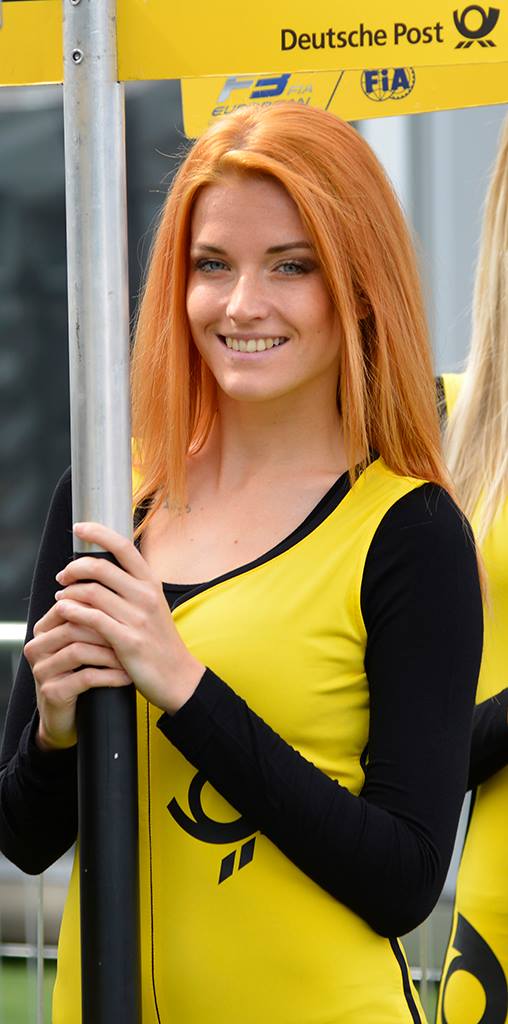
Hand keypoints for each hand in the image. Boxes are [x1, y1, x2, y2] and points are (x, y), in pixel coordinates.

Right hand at [24, 607, 129, 750]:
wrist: (72, 716)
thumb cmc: (83, 673)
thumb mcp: (86, 643)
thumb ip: (92, 617)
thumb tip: (120, 589)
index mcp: (44, 628)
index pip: (70, 606)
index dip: (100, 607)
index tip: (128, 611)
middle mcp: (38, 646)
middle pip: (74, 627)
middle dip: (107, 630)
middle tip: (134, 632)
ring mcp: (42, 670)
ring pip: (79, 651)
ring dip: (110, 654)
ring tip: (132, 656)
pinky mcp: (52, 692)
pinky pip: (85, 678)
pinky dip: (110, 676)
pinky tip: (126, 677)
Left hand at [51, 521, 204, 714]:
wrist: (177, 677)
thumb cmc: (158, 641)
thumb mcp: (151, 606)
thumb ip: (130, 587)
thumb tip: (101, 568)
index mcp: (151, 583)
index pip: (123, 546)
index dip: (98, 532)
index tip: (78, 527)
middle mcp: (146, 596)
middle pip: (100, 567)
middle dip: (74, 568)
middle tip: (63, 576)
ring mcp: (138, 618)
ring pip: (91, 592)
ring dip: (68, 592)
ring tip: (61, 598)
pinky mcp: (127, 640)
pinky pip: (92, 618)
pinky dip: (72, 611)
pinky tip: (63, 612)